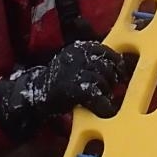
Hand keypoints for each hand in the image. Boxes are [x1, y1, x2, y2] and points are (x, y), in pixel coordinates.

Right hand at [0, 41, 127, 138]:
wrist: (34, 94)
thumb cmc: (59, 81)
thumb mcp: (74, 63)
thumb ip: (93, 62)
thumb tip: (119, 68)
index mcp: (79, 48)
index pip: (107, 51)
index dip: (117, 64)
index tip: (121, 74)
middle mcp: (78, 56)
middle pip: (106, 66)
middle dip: (112, 80)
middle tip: (111, 90)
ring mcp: (75, 70)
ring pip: (103, 80)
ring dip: (106, 93)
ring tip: (101, 99)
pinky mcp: (74, 86)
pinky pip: (96, 94)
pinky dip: (103, 105)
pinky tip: (104, 109)